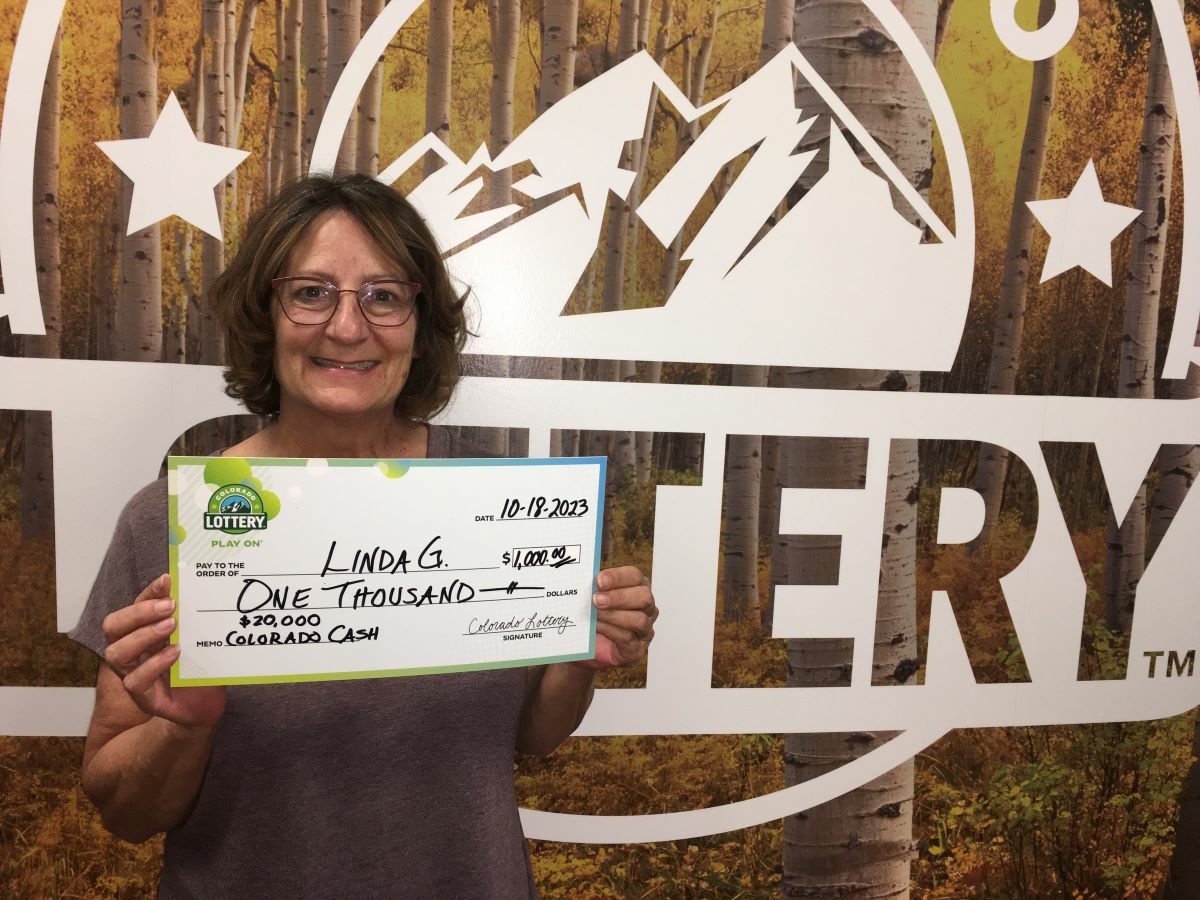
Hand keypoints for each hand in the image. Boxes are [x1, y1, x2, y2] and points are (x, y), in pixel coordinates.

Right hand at [100, 574, 225, 729]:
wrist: (207, 703)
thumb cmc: (199, 666)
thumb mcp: (196, 638)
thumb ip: (190, 617)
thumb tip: (193, 586)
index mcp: (142, 632)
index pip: (135, 606)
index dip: (148, 593)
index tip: (168, 580)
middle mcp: (132, 651)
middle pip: (113, 626)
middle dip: (138, 612)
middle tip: (169, 606)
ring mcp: (133, 674)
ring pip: (117, 653)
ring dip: (143, 636)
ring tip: (171, 626)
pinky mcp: (143, 697)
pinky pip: (135, 680)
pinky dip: (154, 664)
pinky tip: (174, 653)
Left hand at [576, 566, 656, 668]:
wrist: (589, 649)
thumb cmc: (596, 617)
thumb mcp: (595, 599)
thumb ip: (595, 588)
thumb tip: (585, 578)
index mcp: (638, 588)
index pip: (635, 577)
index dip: (618, 577)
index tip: (599, 580)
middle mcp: (647, 608)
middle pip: (644, 597)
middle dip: (619, 597)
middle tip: (597, 599)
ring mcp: (645, 629)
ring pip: (639, 620)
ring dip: (614, 615)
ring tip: (595, 614)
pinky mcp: (637, 649)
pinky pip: (628, 638)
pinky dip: (610, 631)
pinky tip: (597, 626)